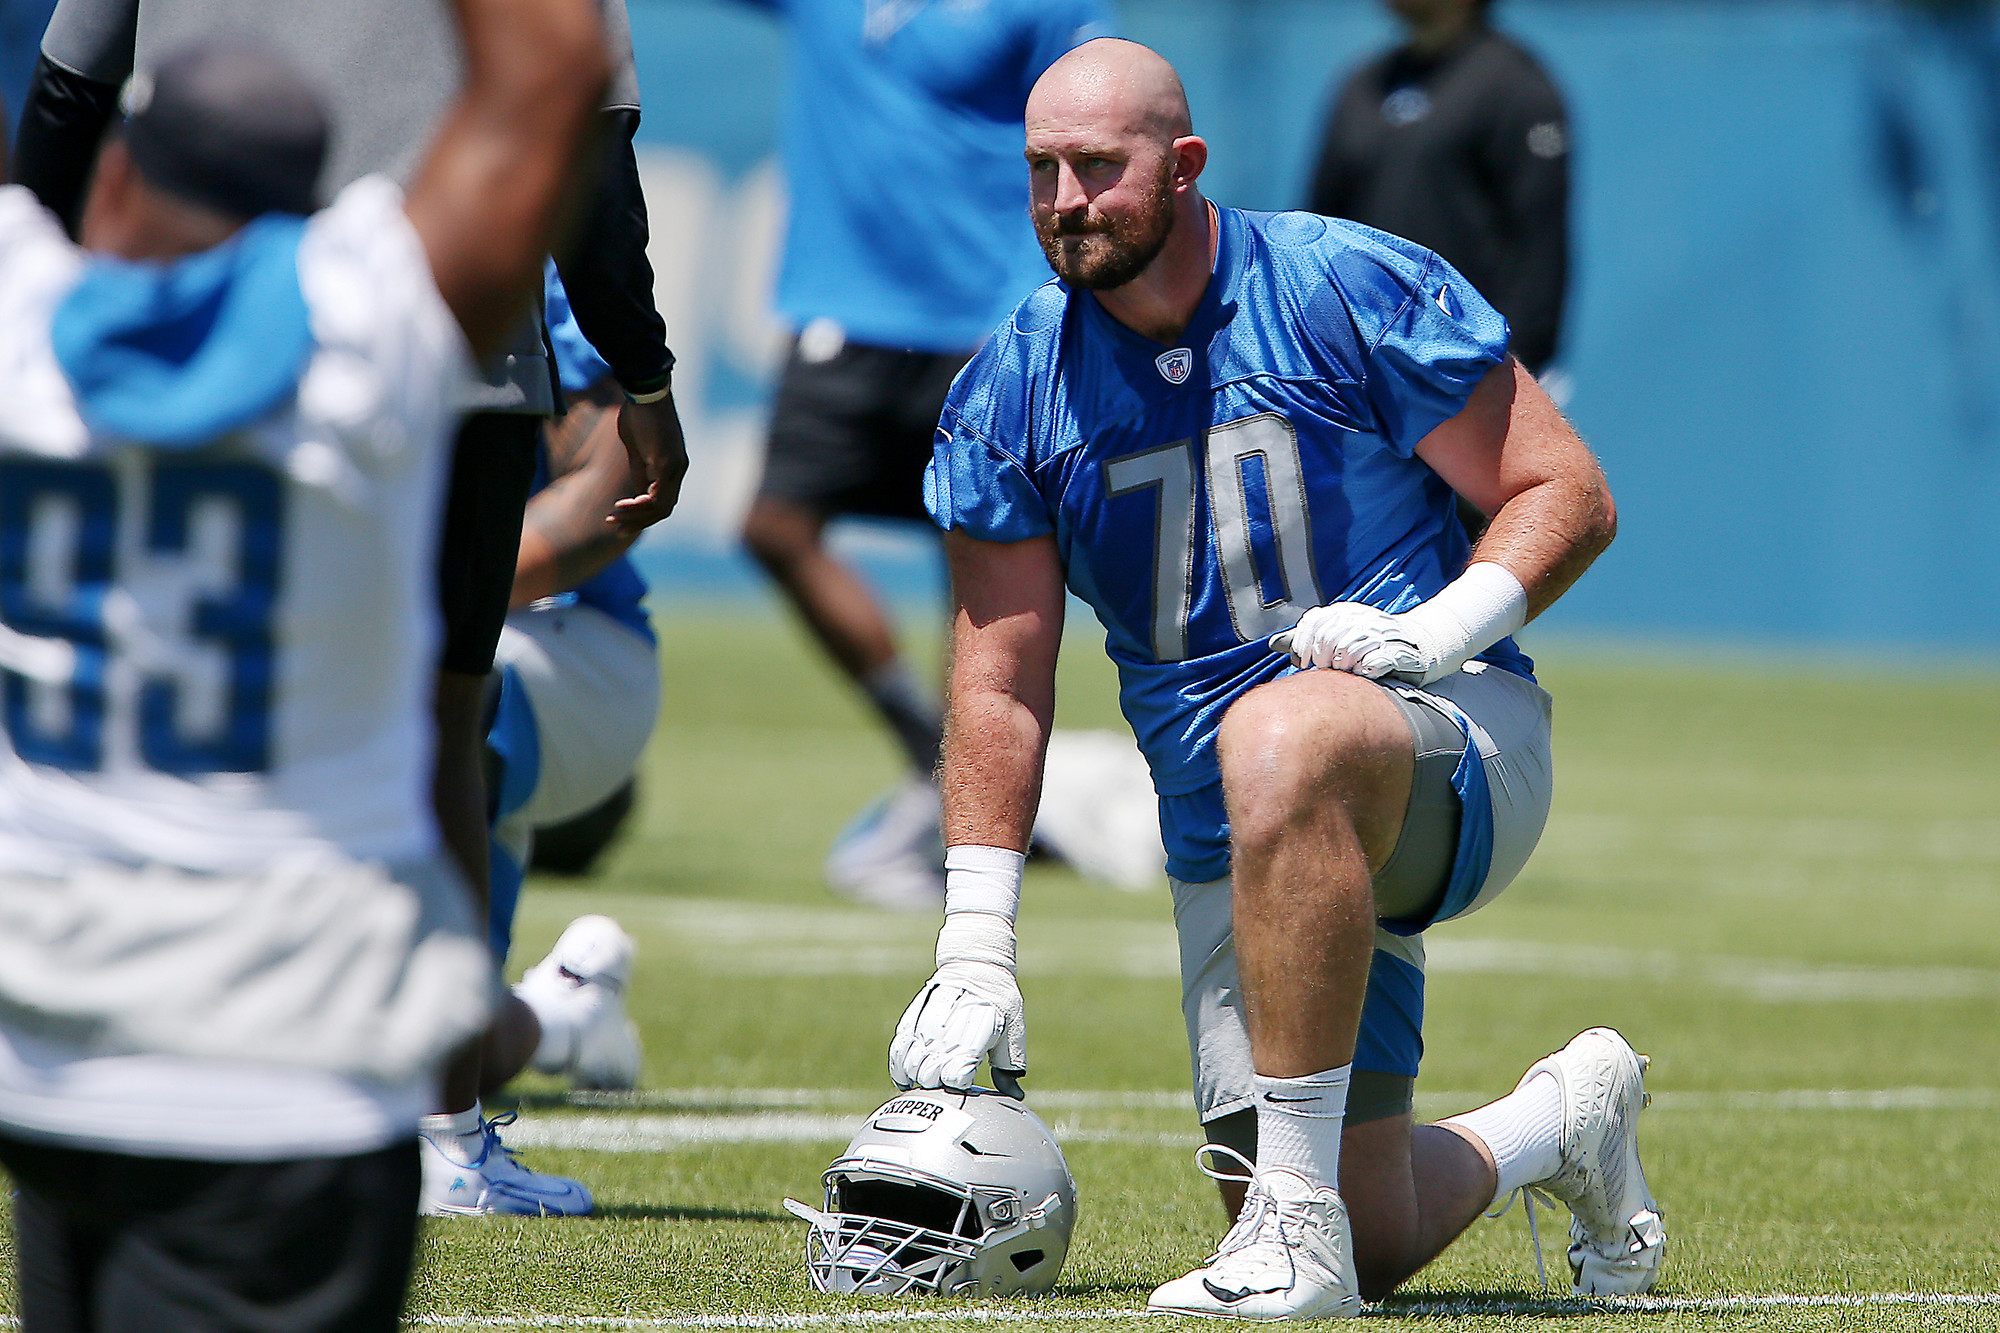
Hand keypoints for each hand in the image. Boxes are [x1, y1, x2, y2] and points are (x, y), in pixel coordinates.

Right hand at [608, 391, 688, 530]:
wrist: (646, 391)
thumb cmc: (639, 414)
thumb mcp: (637, 448)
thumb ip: (640, 470)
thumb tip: (638, 492)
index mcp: (672, 467)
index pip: (662, 500)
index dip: (642, 513)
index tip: (618, 515)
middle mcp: (678, 469)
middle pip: (663, 509)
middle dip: (638, 521)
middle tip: (615, 527)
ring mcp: (675, 468)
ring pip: (661, 507)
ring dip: (636, 517)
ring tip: (613, 518)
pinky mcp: (668, 463)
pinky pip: (658, 496)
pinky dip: (640, 505)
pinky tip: (622, 505)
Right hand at [888, 959, 1025, 1095]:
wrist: (975, 966)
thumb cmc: (999, 1002)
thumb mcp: (1012, 1031)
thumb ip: (1008, 1067)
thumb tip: (1016, 1096)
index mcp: (974, 1037)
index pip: (956, 1076)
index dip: (959, 1084)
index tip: (965, 1080)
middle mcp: (946, 1034)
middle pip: (930, 1076)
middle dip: (937, 1083)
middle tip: (947, 1079)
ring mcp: (926, 1027)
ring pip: (911, 1065)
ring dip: (918, 1077)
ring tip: (929, 1076)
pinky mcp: (912, 1020)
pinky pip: (898, 1050)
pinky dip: (899, 1068)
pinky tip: (905, 1077)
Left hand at [1270, 601, 1426, 680]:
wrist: (1421, 643)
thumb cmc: (1372, 643)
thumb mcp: (1340, 633)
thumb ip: (1309, 638)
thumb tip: (1274, 643)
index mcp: (1345, 611)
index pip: (1313, 622)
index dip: (1303, 645)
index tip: (1304, 663)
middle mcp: (1362, 617)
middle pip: (1328, 638)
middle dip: (1323, 659)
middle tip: (1328, 670)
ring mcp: (1381, 633)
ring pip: (1347, 651)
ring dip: (1343, 667)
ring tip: (1348, 672)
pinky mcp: (1398, 651)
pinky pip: (1373, 663)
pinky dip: (1365, 671)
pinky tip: (1365, 674)